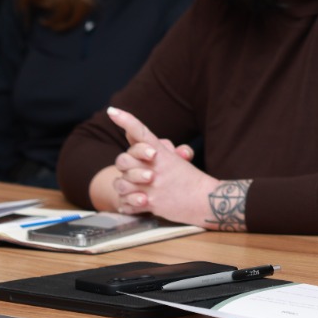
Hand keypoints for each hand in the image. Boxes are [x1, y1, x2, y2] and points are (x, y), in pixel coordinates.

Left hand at [101, 107, 212, 226]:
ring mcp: (152, 186)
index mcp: (162, 153)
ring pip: (121, 183)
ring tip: (136, 189)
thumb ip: (154, 147)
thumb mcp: (175, 158)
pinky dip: (128, 205)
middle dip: (124, 165)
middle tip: (135, 170)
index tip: (112, 111)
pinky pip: (126, 203)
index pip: (141, 133)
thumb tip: (131, 134)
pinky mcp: (151, 203)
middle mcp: (155, 167)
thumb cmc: (190, 178)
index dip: (126, 120)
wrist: (205, 200)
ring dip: (125, 187)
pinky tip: (137, 202)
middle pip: (123, 160)